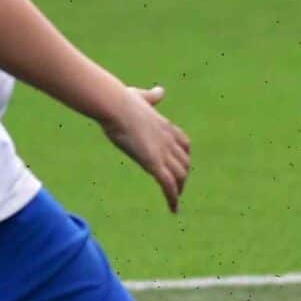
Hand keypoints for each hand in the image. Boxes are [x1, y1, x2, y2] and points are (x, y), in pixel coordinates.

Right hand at [101, 83, 190, 211]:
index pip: (184, 145)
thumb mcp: (140, 96)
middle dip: (183, 175)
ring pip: (179, 176)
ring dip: (179, 189)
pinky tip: (174, 209)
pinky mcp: (153, 163)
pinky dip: (173, 198)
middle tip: (178, 187)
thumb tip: (160, 91)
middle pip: (184, 163)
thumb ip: (151, 96)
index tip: (181, 164)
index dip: (184, 156)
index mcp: (166, 126)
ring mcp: (163, 153)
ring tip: (175, 200)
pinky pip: (168, 185)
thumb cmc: (122, 99)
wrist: (115, 105)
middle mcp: (170, 141)